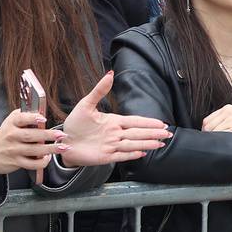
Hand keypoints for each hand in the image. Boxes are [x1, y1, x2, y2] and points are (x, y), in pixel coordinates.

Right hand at [0, 108, 61, 176]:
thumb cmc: (4, 135)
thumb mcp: (10, 121)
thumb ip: (24, 115)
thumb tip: (40, 110)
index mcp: (12, 124)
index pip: (21, 119)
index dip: (32, 118)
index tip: (43, 118)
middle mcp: (12, 136)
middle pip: (32, 136)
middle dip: (48, 135)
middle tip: (61, 135)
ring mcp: (14, 150)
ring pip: (34, 150)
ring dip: (50, 149)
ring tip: (62, 147)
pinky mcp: (16, 162)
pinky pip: (31, 164)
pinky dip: (41, 162)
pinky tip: (48, 158)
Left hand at [57, 71, 171, 168]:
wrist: (63, 141)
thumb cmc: (75, 123)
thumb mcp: (86, 104)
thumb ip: (99, 90)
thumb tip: (110, 74)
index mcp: (113, 121)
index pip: (135, 121)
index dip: (148, 122)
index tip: (162, 123)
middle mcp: (115, 134)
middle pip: (138, 133)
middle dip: (153, 133)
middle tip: (168, 134)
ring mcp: (111, 146)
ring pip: (132, 144)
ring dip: (147, 144)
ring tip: (161, 144)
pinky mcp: (105, 156)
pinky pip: (121, 156)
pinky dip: (131, 155)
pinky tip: (143, 153)